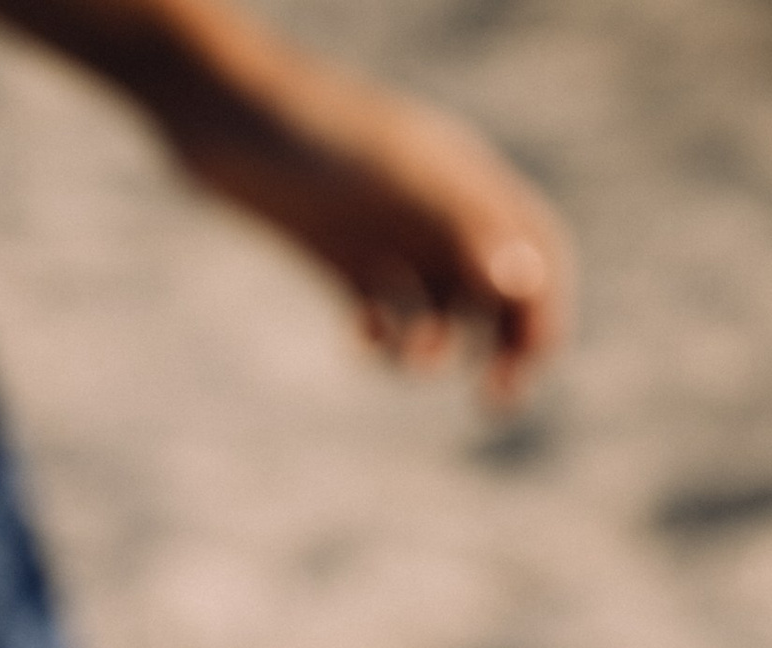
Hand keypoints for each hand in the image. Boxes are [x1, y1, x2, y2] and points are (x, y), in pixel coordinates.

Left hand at [154, 43, 571, 397]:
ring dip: (431, 345)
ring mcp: (390, 235)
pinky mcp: (342, 256)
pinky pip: (383, 311)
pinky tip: (357, 338)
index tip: (526, 370)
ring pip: (439, 309)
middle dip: (505, 344)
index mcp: (470, 183)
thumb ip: (464, 228)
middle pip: (499, 288)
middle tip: (494, 401)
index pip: (538, 252)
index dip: (544, 310)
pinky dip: (380, 337)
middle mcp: (439, 210)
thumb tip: (523, 283)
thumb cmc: (319, 138)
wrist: (228, 123)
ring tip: (399, 357)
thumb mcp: (400, 184)